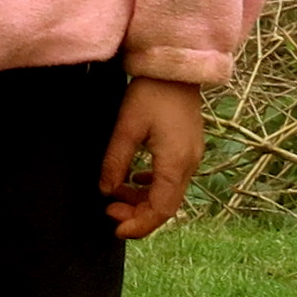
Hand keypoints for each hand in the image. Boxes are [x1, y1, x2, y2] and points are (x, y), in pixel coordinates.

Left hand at [102, 77, 204, 239]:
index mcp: (175, 162)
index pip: (161, 209)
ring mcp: (191, 157)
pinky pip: (170, 178)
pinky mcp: (187, 148)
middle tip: (109, 212)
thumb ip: (115, 162)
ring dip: (142, 200)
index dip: (139, 225)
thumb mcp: (126, 127)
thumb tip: (105, 191)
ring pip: (168, 193)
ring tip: (115, 195)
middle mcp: (189, 164)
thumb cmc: (150, 93)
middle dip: (137, 215)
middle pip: (166, 205)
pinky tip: (133, 179)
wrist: (175, 68)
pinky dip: (151, 186)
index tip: (115, 229)